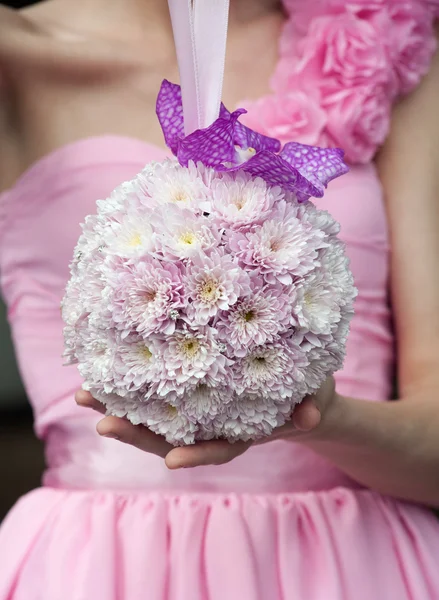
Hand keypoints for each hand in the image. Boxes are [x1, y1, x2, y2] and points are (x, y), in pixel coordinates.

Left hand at [75, 377, 337, 468]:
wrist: (297, 394)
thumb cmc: (308, 395)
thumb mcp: (316, 396)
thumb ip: (313, 404)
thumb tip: (312, 414)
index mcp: (245, 430)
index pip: (219, 447)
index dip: (198, 455)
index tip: (173, 460)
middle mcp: (215, 426)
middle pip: (173, 437)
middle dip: (137, 433)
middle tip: (103, 423)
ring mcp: (200, 412)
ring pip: (156, 419)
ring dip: (121, 410)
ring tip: (86, 398)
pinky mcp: (190, 393)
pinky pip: (158, 396)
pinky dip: (131, 390)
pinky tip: (105, 376)